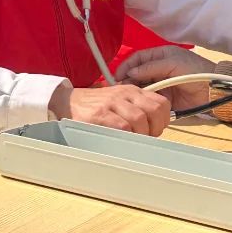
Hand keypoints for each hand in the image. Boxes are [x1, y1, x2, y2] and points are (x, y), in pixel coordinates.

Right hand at [48, 83, 170, 135]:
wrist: (67, 101)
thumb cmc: (96, 105)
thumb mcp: (120, 100)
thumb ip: (137, 109)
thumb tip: (155, 127)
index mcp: (133, 90)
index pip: (161, 103)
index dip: (164, 119)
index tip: (157, 129)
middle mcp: (125, 94)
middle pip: (154, 111)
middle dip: (155, 129)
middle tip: (147, 138)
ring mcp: (112, 103)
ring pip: (139, 119)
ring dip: (140, 135)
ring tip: (134, 141)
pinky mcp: (99, 114)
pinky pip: (121, 127)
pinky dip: (126, 136)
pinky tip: (121, 140)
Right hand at [116, 46, 218, 110]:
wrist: (213, 89)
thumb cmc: (195, 70)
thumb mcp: (173, 63)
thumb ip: (151, 67)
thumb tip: (130, 72)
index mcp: (160, 56)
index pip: (137, 58)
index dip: (126, 65)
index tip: (117, 75)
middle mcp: (158, 69)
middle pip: (137, 73)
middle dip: (127, 80)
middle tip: (119, 89)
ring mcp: (161, 84)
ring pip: (141, 87)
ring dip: (133, 91)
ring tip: (126, 97)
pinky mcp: (164, 98)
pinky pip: (149, 99)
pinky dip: (142, 101)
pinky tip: (136, 104)